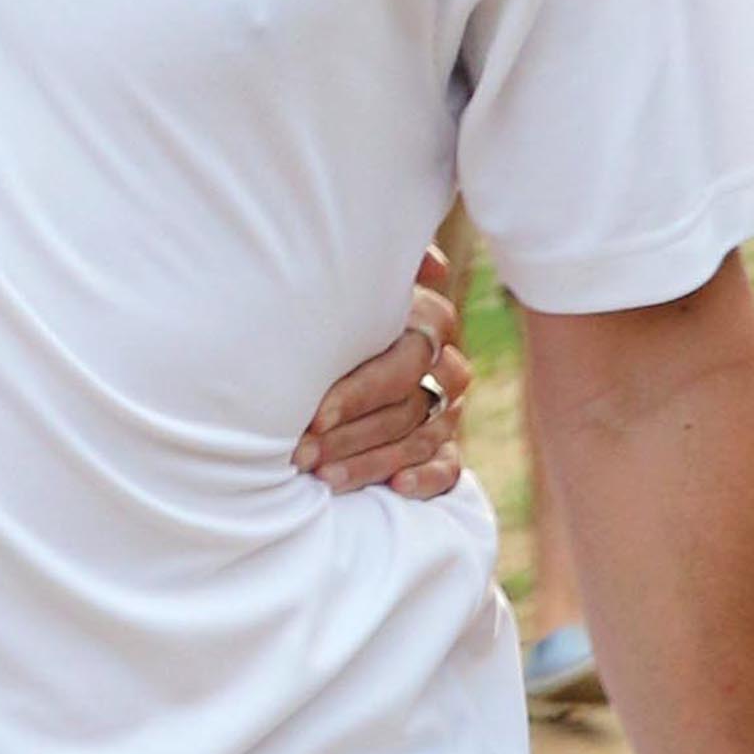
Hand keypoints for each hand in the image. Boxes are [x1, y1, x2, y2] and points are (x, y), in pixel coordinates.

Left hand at [296, 247, 472, 499]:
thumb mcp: (341, 296)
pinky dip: (425, 478)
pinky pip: (450, 468)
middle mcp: (444, 366)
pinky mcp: (447, 450)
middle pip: (407, 406)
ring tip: (324, 476)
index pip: (405, 361)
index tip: (315, 416)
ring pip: (419, 438)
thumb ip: (374, 278)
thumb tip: (434, 266)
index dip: (360, 392)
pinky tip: (396, 488)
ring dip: (371, 461)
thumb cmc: (331, 324)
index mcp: (429, 323)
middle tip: (303, 452)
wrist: (331, 363)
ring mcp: (449, 411)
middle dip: (350, 433)